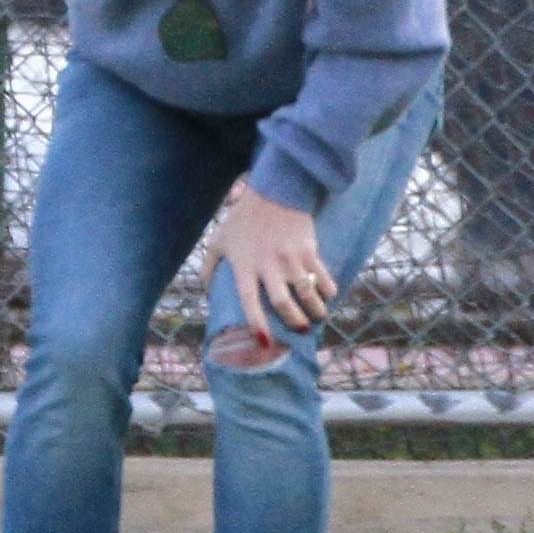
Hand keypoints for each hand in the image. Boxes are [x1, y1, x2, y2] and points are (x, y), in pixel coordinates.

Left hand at [199, 182, 336, 343]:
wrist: (274, 190)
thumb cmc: (243, 218)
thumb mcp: (219, 240)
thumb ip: (209, 266)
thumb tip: (205, 291)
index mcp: (244, 266)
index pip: (248, 301)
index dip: (256, 323)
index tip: (264, 342)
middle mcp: (268, 265)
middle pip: (283, 303)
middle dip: (293, 321)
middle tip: (300, 329)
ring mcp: (290, 257)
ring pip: (307, 293)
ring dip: (315, 310)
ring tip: (318, 317)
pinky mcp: (308, 249)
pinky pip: (322, 275)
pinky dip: (328, 288)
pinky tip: (329, 295)